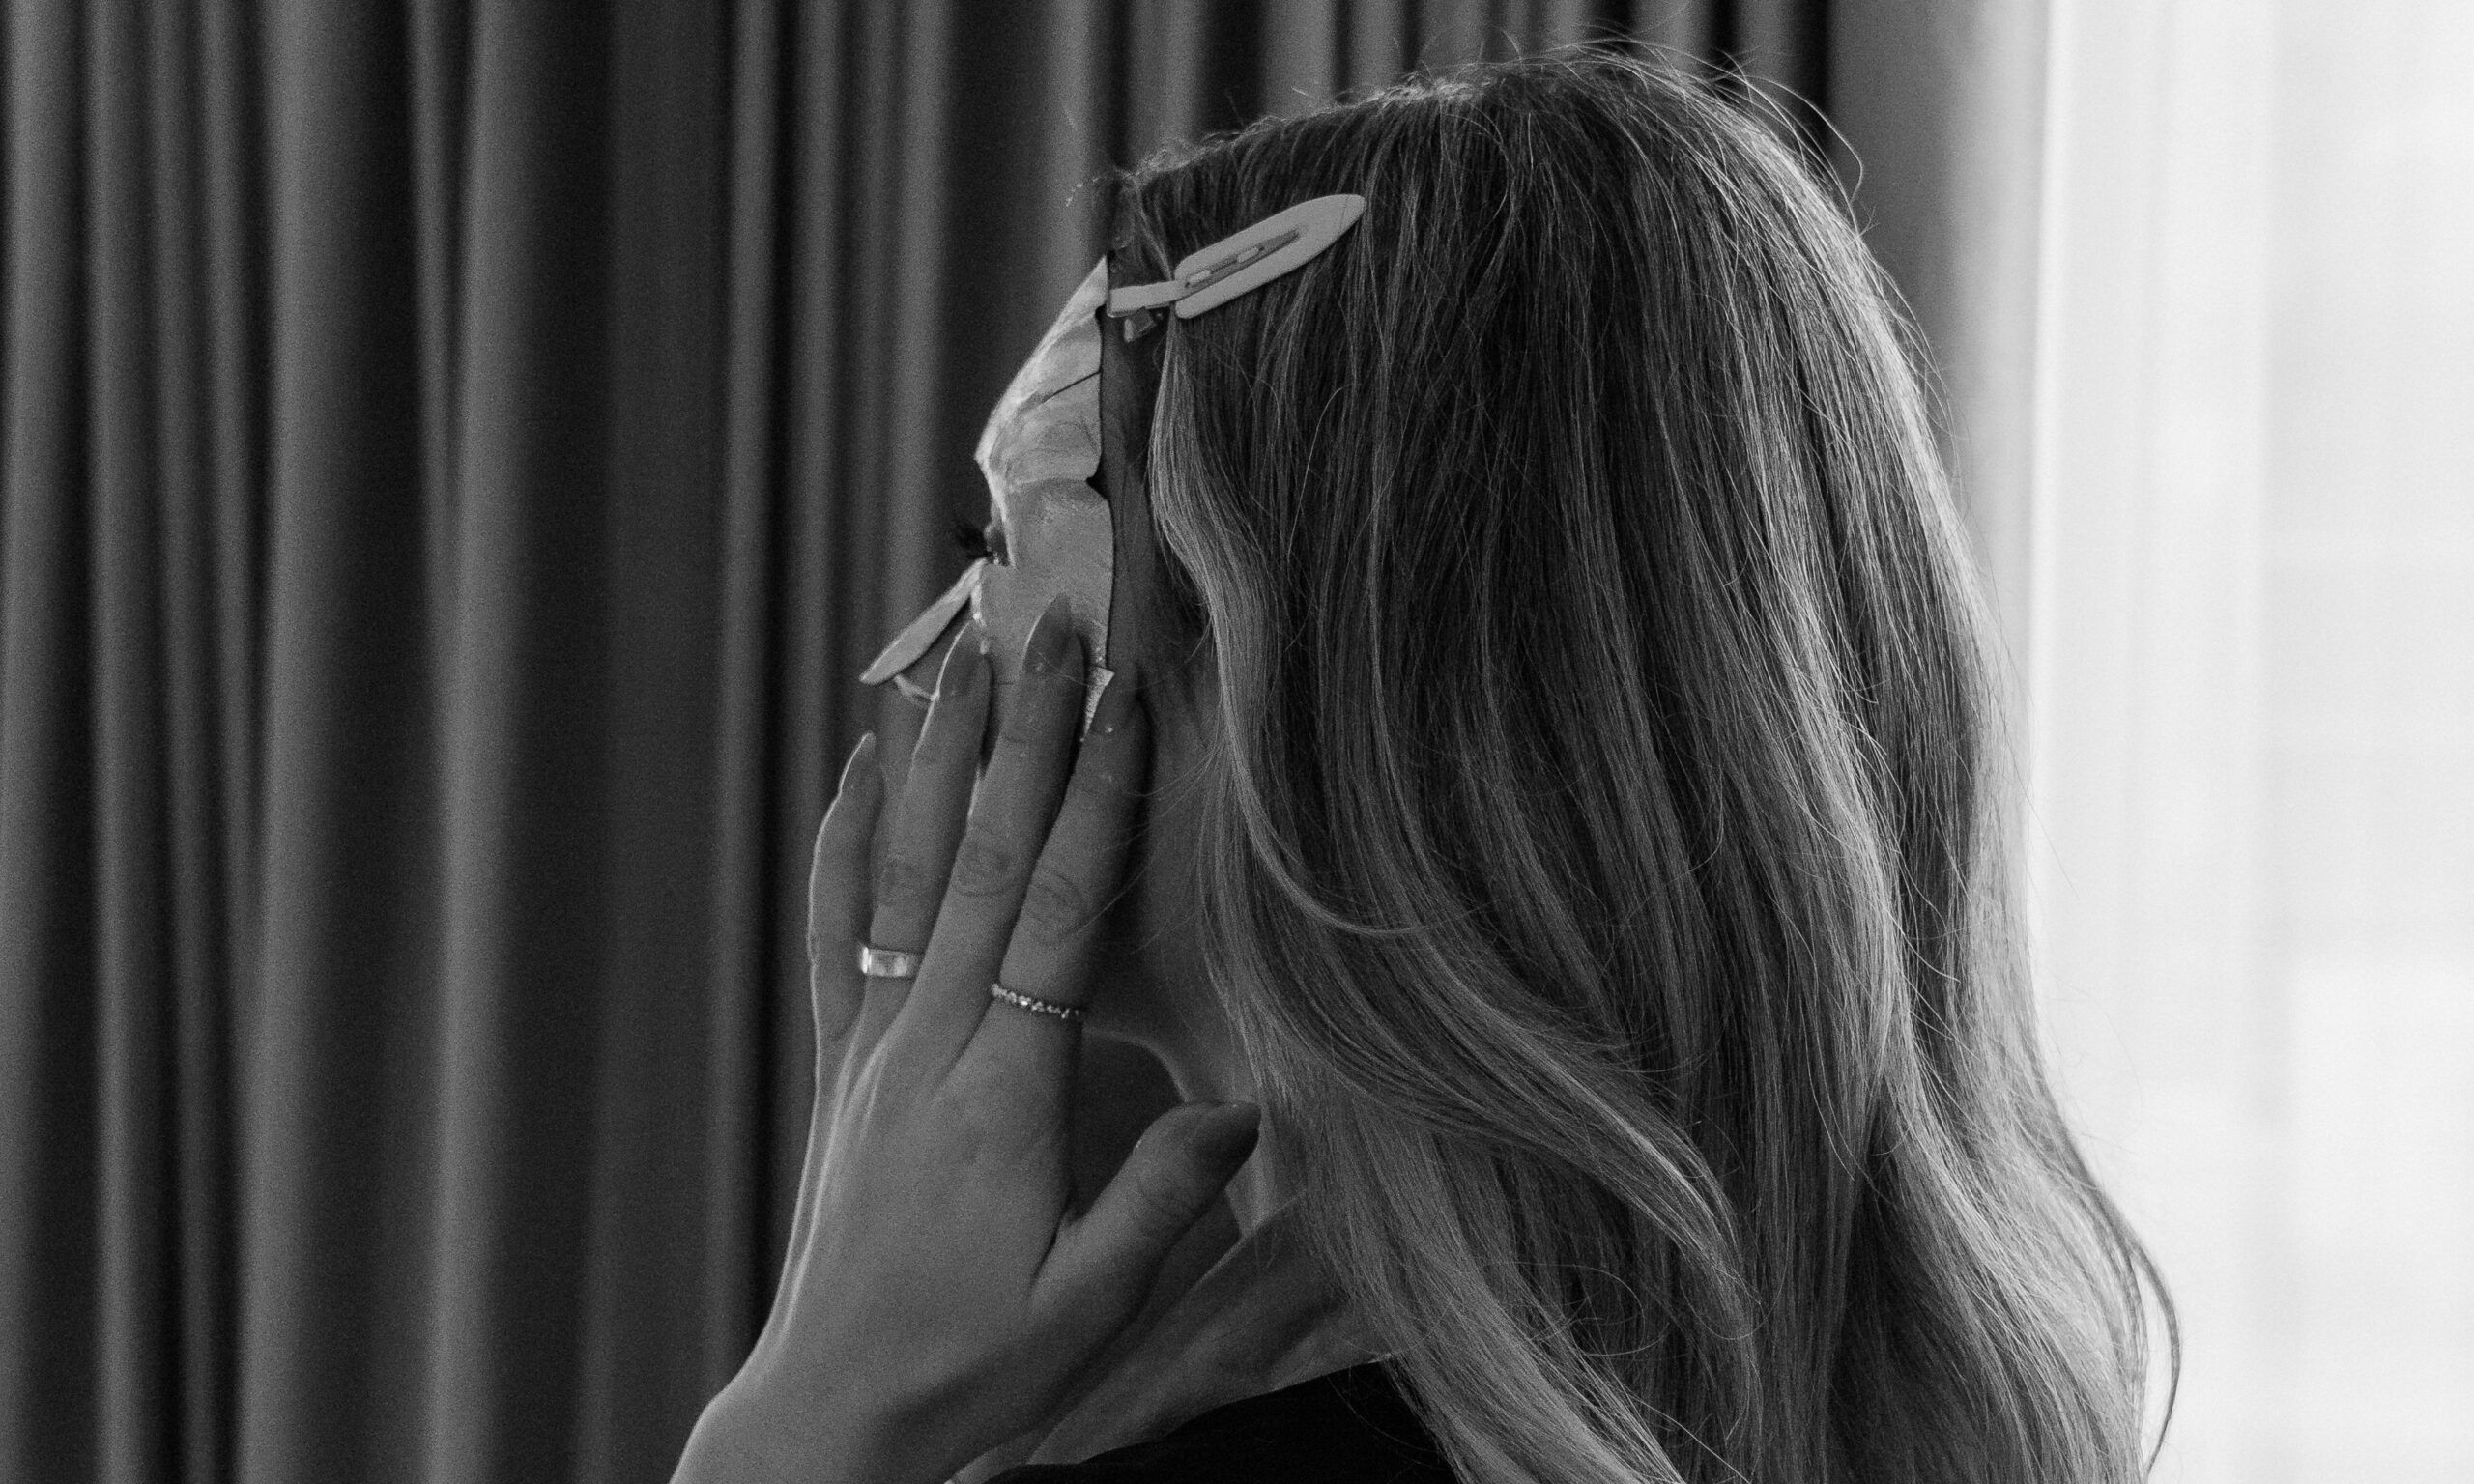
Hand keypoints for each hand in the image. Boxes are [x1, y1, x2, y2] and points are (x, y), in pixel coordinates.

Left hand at [674, 595, 1264, 1483]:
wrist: (833, 1410)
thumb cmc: (971, 1364)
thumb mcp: (1088, 1303)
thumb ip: (1161, 1201)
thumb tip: (1246, 1108)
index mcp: (1002, 1091)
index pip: (1059, 912)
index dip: (1097, 799)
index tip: (1125, 702)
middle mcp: (927, 1043)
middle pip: (982, 858)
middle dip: (1023, 734)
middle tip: (1049, 628)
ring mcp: (873, 1045)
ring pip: (906, 871)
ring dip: (938, 755)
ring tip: (961, 653)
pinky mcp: (840, 1062)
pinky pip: (837, 928)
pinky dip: (844, 840)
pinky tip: (856, 769)